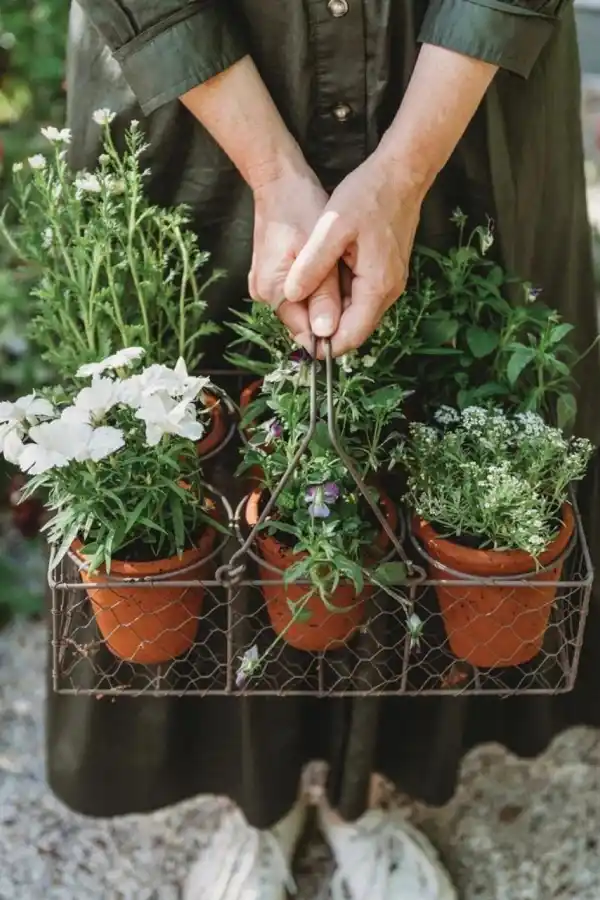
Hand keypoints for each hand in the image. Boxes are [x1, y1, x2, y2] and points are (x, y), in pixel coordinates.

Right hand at [249, 159, 341, 351]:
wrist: (280, 181)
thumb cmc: (301, 207)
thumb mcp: (323, 251)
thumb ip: (324, 296)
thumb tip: (326, 333)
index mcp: (273, 290)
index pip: (305, 333)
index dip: (332, 335)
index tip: (355, 323)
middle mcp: (264, 294)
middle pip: (305, 322)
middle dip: (331, 314)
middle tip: (353, 292)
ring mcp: (265, 286)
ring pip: (304, 308)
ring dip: (326, 301)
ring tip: (343, 277)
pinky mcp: (271, 276)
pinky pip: (300, 293)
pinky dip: (318, 288)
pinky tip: (330, 271)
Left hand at [283, 154, 424, 355]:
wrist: (402, 172)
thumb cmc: (368, 194)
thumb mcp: (331, 227)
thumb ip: (312, 265)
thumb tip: (292, 297)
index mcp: (377, 286)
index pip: (350, 337)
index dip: (322, 345)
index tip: (297, 340)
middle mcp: (389, 292)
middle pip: (353, 329)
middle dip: (324, 329)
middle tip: (294, 314)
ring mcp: (391, 283)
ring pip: (357, 314)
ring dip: (331, 312)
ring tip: (304, 296)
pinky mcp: (387, 273)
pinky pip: (361, 297)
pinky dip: (340, 297)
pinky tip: (321, 280)